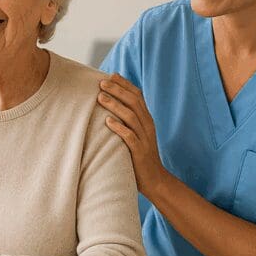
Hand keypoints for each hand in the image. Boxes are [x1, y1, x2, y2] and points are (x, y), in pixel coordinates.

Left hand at [98, 73, 167, 196]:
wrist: (155, 179)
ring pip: (131, 116)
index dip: (125, 84)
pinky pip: (130, 137)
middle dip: (118, 90)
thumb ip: (129, 120)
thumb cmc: (140, 156)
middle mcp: (147, 125)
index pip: (137, 95)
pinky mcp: (140, 152)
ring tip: (100, 98)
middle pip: (134, 102)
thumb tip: (112, 106)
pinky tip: (107, 122)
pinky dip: (119, 128)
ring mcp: (145, 138)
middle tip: (101, 83)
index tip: (111, 75)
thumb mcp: (137, 134)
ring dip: (115, 105)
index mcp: (147, 119)